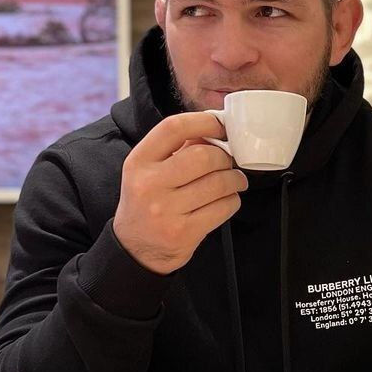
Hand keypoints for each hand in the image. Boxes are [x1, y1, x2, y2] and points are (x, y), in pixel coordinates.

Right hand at [113, 112, 247, 274]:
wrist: (136, 249)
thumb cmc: (147, 202)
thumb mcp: (148, 170)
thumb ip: (177, 148)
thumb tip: (214, 131)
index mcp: (138, 162)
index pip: (173, 128)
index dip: (204, 122)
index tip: (220, 125)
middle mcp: (149, 185)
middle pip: (204, 156)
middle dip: (224, 157)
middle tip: (228, 162)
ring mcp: (167, 211)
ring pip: (220, 183)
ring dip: (235, 179)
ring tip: (234, 180)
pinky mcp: (185, 232)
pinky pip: (224, 207)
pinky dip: (233, 200)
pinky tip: (226, 199)